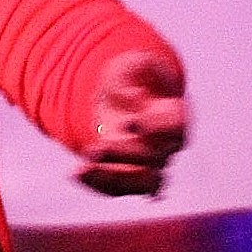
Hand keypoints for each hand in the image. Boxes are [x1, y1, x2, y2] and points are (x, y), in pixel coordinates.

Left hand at [75, 50, 188, 196]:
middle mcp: (167, 144)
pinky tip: (76, 174)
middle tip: (96, 148)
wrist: (121, 95)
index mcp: (173, 115)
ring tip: (81, 170)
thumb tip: (131, 97)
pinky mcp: (130, 172)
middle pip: (156, 159)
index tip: (132, 122)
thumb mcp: (133, 63)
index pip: (175, 128)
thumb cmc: (132, 77)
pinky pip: (120, 187)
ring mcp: (150, 162)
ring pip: (143, 182)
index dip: (157, 128)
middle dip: (126, 154)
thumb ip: (138, 69)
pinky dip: (98, 184)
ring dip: (113, 178)